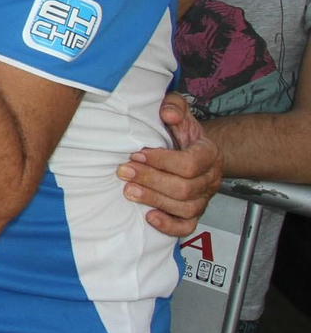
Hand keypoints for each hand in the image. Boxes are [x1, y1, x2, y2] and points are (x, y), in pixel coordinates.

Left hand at [118, 94, 222, 236]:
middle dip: (151, 180)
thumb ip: (174, 106)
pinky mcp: (194, 213)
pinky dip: (168, 225)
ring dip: (154, 200)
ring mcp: (203, 198)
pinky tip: (149, 217)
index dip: (162, 161)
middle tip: (124, 172)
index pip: (190, 163)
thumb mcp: (179, 111)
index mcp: (209, 153)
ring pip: (185, 208)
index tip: (137, 155)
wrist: (192, 149)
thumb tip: (167, 112)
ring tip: (129, 191)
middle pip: (185, 187)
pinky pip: (186, 227)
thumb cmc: (182, 132)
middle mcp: (210, 178)